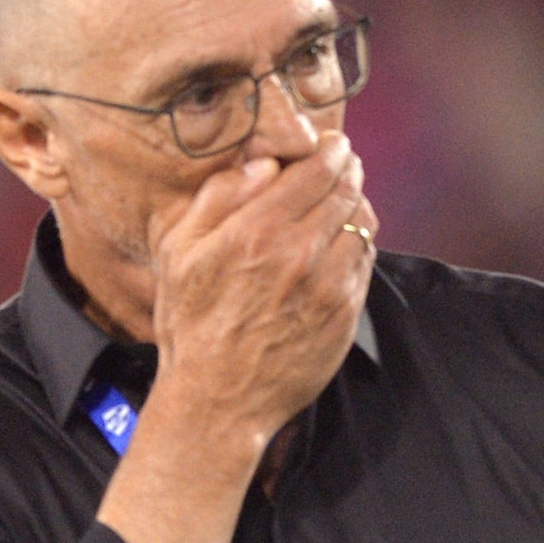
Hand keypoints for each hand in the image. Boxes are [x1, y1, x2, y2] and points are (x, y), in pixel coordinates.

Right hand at [146, 132, 376, 447]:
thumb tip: (259, 164)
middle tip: (343, 162)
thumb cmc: (190, 324)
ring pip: (363, 223)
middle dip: (348, 169)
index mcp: (256, 230)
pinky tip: (344, 240)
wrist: (218, 399)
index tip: (332, 144)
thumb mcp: (177, 253)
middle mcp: (300, 252)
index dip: (331, 150)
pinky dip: (360, 240)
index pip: (316, 170)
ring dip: (358, 202)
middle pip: (346, 190)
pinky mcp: (345, 312)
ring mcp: (329, 284)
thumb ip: (216, 198)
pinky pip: (366, 260)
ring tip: (345, 198)